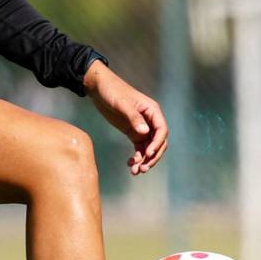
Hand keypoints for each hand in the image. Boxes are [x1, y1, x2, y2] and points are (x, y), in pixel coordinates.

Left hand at [83, 61, 167, 175]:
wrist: (99, 88)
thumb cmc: (112, 91)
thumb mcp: (122, 103)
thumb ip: (134, 117)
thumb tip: (145, 133)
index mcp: (152, 111)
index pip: (162, 130)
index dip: (157, 144)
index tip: (148, 154)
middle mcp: (150, 120)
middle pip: (158, 142)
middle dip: (152, 156)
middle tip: (143, 168)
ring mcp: (142, 127)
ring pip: (148, 148)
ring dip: (144, 160)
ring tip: (135, 171)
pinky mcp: (133, 132)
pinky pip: (139, 148)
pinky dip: (137, 157)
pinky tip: (130, 164)